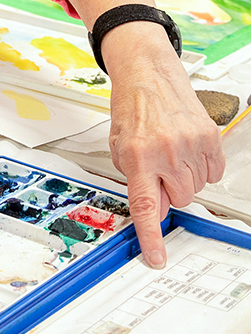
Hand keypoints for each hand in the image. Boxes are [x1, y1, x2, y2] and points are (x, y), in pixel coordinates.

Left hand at [104, 21, 224, 266]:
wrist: (148, 75)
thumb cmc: (131, 110)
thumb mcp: (119, 148)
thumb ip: (136, 181)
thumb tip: (154, 213)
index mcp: (137, 156)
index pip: (145, 206)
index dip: (151, 236)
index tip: (156, 258)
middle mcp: (166, 152)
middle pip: (178, 200)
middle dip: (168, 191)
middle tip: (158, 169)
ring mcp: (191, 145)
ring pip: (196, 188)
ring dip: (184, 178)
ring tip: (169, 153)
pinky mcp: (210, 139)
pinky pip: (213, 173)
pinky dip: (201, 168)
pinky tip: (186, 150)